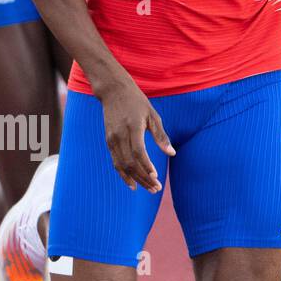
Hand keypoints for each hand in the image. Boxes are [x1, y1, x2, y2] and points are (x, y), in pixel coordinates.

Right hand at [99, 75, 174, 192]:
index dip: (146, 166)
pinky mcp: (108, 142)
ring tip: (148, 188)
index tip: (155, 176)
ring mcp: (112, 139)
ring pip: (122, 166)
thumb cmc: (137, 102)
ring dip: (135, 180)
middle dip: (143, 178)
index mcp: (133, 127)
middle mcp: (120, 135)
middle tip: (156, 189)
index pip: (138, 152)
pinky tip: (132, 184)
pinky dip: (123, 175)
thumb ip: (161, 136)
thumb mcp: (152, 115)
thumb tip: (172, 153)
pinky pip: (115, 162)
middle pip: (130, 163)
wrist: (113, 91)